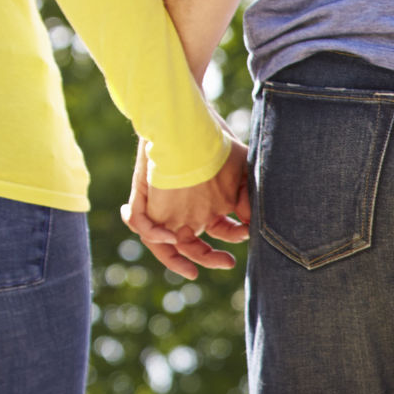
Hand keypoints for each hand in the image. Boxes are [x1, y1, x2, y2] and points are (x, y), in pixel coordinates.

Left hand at [123, 140, 249, 278]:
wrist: (184, 121)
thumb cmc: (215, 141)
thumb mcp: (242, 171)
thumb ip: (250, 198)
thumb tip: (250, 224)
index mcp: (208, 205)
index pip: (219, 232)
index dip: (232, 238)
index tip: (245, 232)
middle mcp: (185, 210)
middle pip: (192, 245)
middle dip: (209, 258)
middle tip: (228, 263)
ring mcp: (164, 207)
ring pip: (163, 244)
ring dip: (175, 260)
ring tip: (191, 272)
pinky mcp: (146, 198)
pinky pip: (142, 226)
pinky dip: (153, 236)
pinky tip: (169, 238)